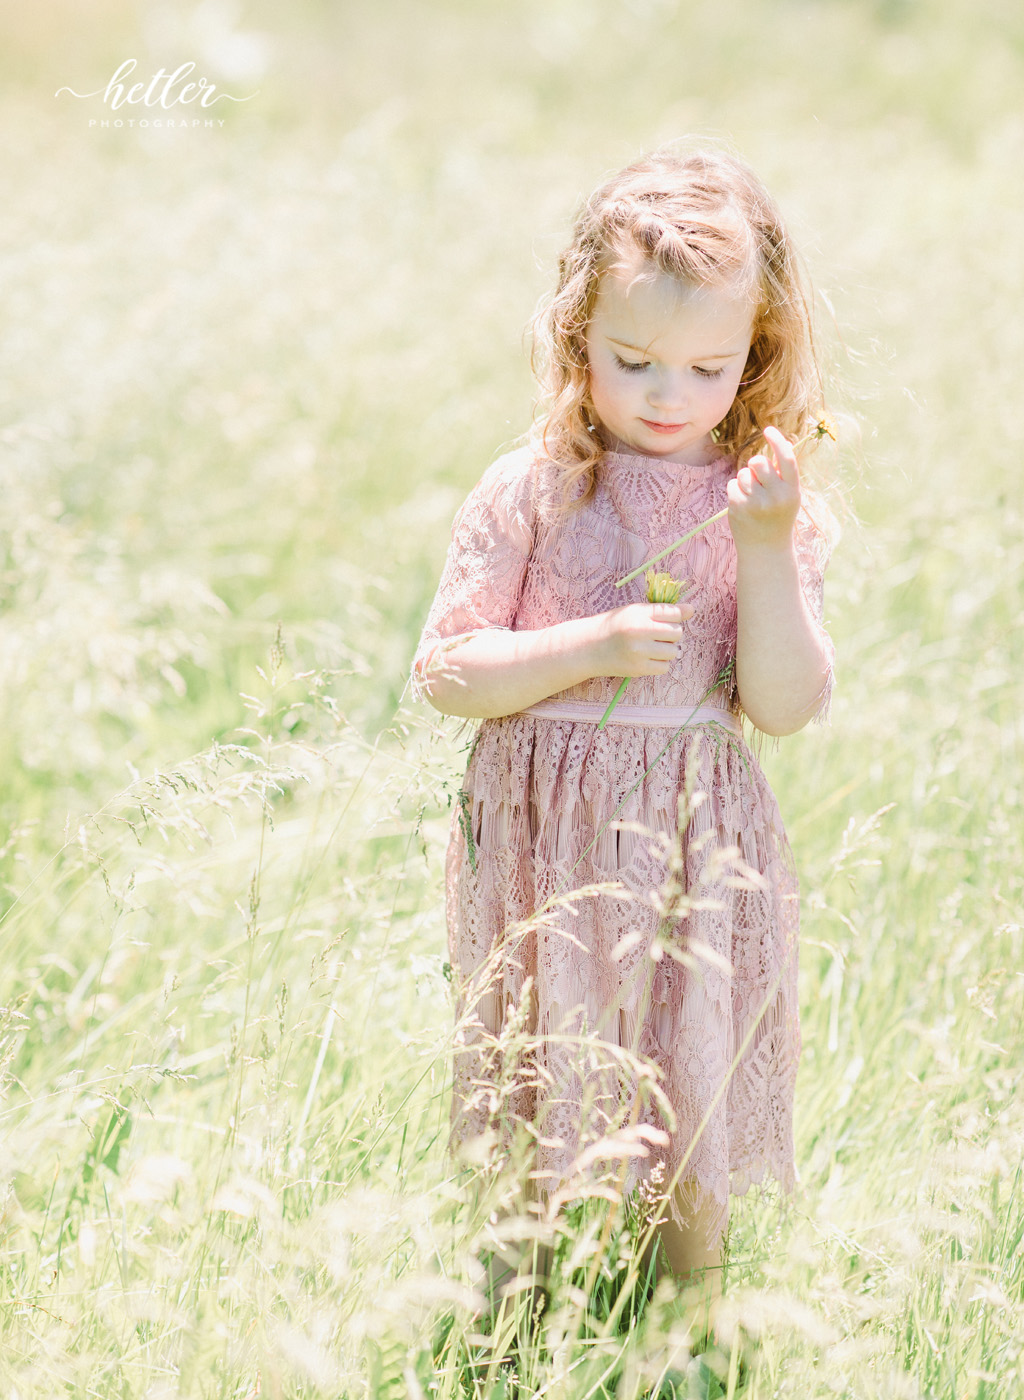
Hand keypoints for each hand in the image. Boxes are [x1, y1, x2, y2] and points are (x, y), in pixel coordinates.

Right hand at [593, 601, 692, 677]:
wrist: (589, 647)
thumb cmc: (615, 626)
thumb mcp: (635, 611)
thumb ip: (663, 610)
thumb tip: (692, 609)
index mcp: (639, 612)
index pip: (674, 613)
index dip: (673, 617)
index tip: (662, 620)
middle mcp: (640, 631)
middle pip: (677, 632)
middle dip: (671, 634)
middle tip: (656, 635)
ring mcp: (639, 652)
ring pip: (673, 652)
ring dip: (667, 650)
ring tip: (652, 647)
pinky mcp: (638, 668)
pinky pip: (665, 667)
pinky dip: (660, 663)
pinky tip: (647, 658)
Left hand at [727, 425, 800, 549]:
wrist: (765, 549)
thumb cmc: (778, 517)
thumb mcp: (788, 496)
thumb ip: (783, 474)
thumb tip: (778, 442)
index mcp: (792, 491)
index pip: (786, 459)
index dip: (777, 441)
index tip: (767, 430)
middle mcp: (776, 496)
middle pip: (759, 462)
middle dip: (756, 465)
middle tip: (758, 478)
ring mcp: (756, 503)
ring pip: (743, 473)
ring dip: (745, 480)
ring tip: (753, 497)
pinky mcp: (738, 507)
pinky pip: (732, 484)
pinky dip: (735, 490)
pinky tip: (743, 504)